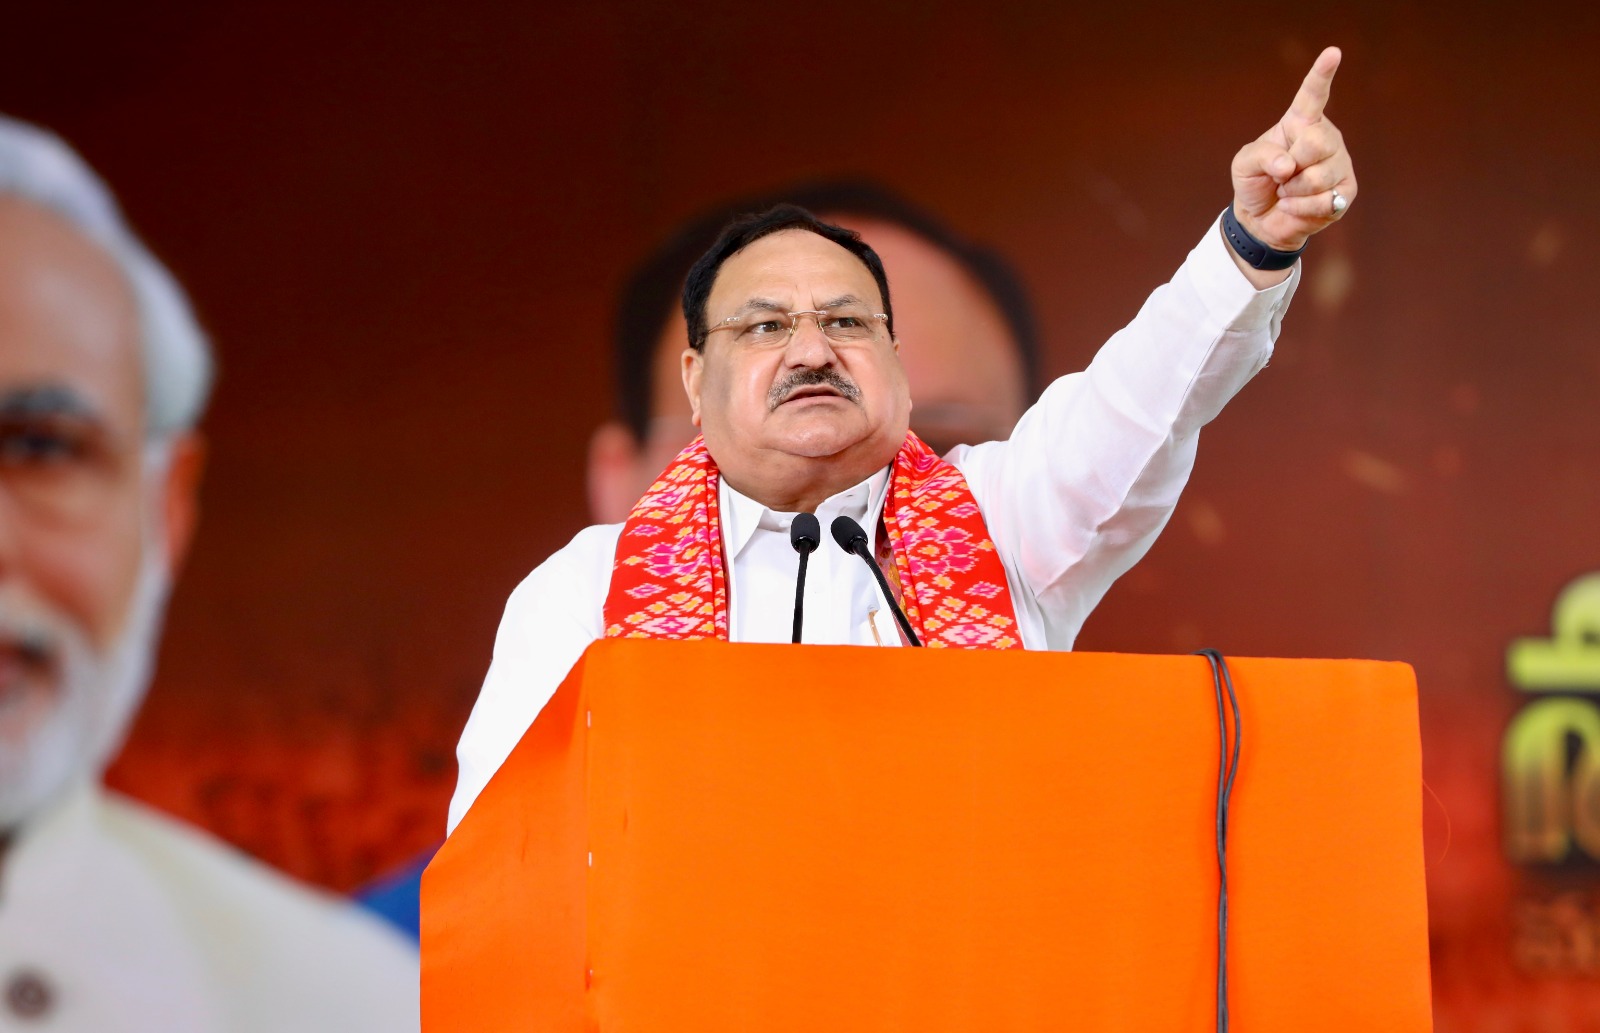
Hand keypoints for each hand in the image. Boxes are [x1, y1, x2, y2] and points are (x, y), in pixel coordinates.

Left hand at [1231, 46, 1355, 252]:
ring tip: (1287, 191)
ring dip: (1293, 191)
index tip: (1333, 52)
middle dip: (1291, 165)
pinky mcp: (1346, 191)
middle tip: (1281, 176)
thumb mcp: (1244, 164)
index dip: (1322, 74)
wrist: (1261, 219)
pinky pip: (1325, 200)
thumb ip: (1261, 155)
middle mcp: (1326, 138)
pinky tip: (1295, 206)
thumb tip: (1288, 166)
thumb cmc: (1255, 183)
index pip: (1313, 94)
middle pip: (1316, 143)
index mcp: (1300, 122)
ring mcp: (1339, 163)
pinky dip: (1301, 208)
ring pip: (1319, 176)